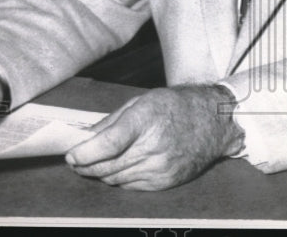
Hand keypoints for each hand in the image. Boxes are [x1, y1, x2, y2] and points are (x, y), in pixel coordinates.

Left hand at [65, 84, 243, 190]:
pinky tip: (118, 168)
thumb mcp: (144, 101)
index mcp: (147, 119)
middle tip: (76, 160)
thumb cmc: (177, 106)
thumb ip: (112, 121)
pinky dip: (119, 179)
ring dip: (100, 173)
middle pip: (106, 166)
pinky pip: (130, 186)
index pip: (108, 144)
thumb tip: (85, 138)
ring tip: (94, 164)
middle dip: (85, 165)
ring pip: (115, 179)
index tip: (71, 154)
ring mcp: (161, 167)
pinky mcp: (166, 181)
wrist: (214, 122)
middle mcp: (154, 146)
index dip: (84, 153)